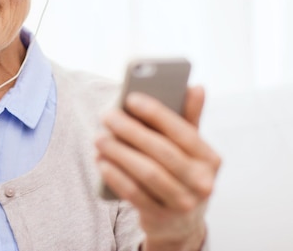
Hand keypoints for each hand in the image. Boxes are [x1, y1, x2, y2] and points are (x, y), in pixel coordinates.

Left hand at [95, 86, 220, 250]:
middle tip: (107, 116)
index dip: (156, 113)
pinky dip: (116, 176)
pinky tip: (101, 162)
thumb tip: (196, 86)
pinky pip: (134, 194)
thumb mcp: (190, 149)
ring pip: (147, 173)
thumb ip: (190, 118)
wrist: (180, 224)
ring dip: (119, 153)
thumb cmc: (181, 173)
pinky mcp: (161, 218)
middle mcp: (202, 183)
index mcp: (210, 159)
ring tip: (99, 138)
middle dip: (131, 131)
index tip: (130, 98)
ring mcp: (183, 204)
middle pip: (162, 152)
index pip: (183, 131)